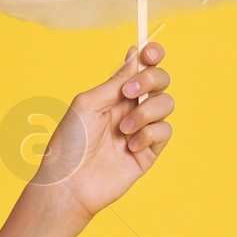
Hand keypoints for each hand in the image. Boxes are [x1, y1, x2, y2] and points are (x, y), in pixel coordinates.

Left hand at [32, 42, 173, 222]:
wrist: (70, 183)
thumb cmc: (70, 143)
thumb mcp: (89, 103)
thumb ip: (116, 81)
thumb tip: (135, 54)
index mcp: (114, 93)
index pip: (141, 67)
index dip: (152, 55)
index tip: (150, 53)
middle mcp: (130, 108)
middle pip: (160, 81)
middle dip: (151, 80)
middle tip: (129, 93)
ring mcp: (142, 129)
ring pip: (166, 104)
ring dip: (145, 113)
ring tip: (124, 130)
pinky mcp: (150, 151)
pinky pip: (165, 131)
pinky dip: (149, 135)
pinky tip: (130, 146)